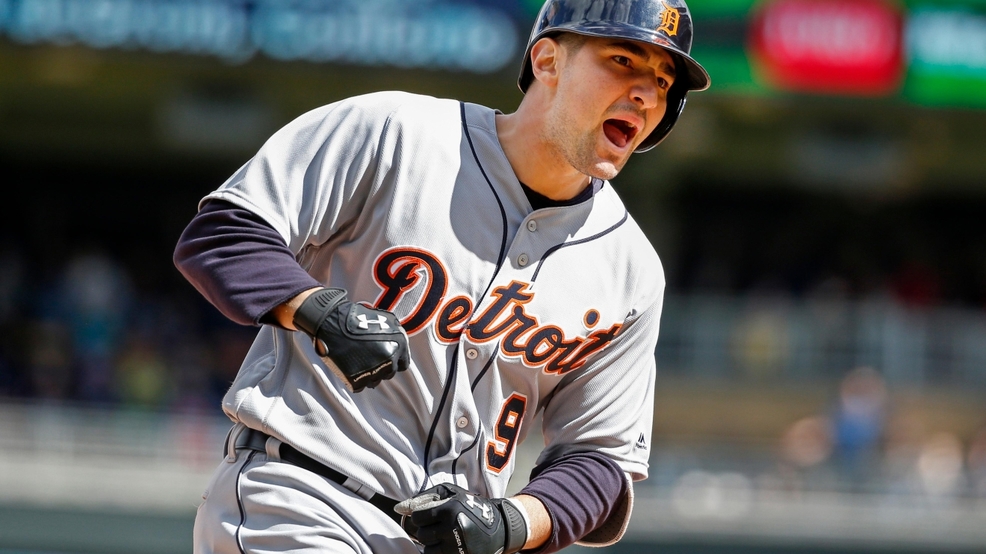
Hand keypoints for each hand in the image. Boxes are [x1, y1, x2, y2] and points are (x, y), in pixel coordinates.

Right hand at [293, 288, 408, 392]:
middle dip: (382, 368)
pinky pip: (360, 386)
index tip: (387, 359)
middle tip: (369, 358)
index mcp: (399, 345)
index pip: (404, 364)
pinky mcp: (356, 379)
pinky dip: (355, 380)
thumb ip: (396, 335)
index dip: (395, 361)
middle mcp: (389, 359)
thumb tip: (399, 347)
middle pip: (389, 373)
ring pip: (375, 381)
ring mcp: (373, 370)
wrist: (331, 321)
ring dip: (369, 374)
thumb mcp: (385, 319)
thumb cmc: (357, 317)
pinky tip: (350, 367)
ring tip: (358, 361)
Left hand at [395, 484, 526, 553]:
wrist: (498, 526)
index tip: (430, 516)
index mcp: (448, 510)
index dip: (421, 517)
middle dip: (427, 531)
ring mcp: (457, 546)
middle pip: (422, 536)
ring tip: (445, 536)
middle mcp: (452, 528)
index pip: (417, 518)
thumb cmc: (470, 506)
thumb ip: (424, 498)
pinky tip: (449, 544)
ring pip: (429, 550)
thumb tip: (398, 508)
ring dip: (434, 544)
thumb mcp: (451, 493)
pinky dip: (441, 552)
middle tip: (438, 526)